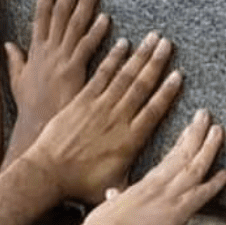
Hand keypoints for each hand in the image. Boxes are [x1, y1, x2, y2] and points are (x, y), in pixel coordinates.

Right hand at [5, 0, 110, 149]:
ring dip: (86, 3)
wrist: (36, 131)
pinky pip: (86, 49)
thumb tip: (8, 44)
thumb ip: (16, 61)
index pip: (40, 17)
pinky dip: (96, 33)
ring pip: (74, 26)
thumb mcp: (17, 82)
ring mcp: (60, 61)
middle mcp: (47, 52)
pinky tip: (106, 19)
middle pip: (59, 14)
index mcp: (36, 52)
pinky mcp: (74, 73)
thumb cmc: (32, 110)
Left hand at [26, 32, 182, 203]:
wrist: (46, 174)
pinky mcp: (81, 101)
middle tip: (169, 44)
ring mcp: (99, 107)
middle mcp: (118, 119)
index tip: (179, 75)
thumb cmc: (80, 185)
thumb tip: (152, 184)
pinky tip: (123, 44)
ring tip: (154, 38)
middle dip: (157, 63)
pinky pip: (101, 75)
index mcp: (130, 139)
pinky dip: (113, 58)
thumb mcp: (114, 187)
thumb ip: (135, 181)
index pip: (154, 109)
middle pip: (142, 86)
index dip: (167, 91)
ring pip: (125, 76)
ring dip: (140, 55)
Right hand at [83, 110, 225, 224]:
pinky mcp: (176, 213)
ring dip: (209, 148)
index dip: (183, 141)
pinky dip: (213, 185)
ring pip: (195, 167)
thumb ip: (114, 198)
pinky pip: (200, 195)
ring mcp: (169, 196)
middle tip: (207, 116)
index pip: (169, 157)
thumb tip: (111, 194)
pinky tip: (224, 175)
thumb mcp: (107, 206)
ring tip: (219, 131)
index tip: (191, 128)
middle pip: (183, 153)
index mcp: (145, 183)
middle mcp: (159, 184)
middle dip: (197, 132)